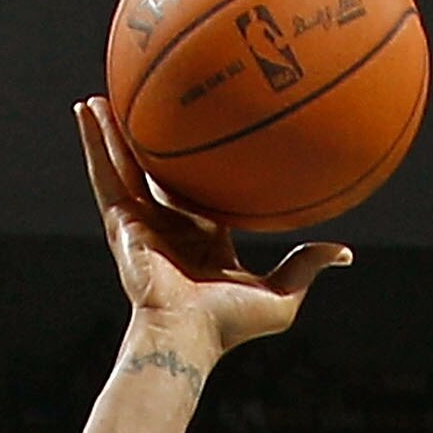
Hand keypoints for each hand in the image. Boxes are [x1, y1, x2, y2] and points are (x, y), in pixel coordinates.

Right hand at [77, 98, 349, 362]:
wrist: (186, 336)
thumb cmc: (229, 326)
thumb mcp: (280, 295)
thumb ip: (307, 266)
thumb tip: (346, 252)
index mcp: (202, 237)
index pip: (200, 192)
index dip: (201, 166)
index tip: (205, 139)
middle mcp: (168, 226)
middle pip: (156, 172)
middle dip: (150, 142)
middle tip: (150, 104)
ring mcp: (140, 223)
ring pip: (124, 165)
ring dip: (112, 131)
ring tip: (102, 96)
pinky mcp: (119, 222)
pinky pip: (105, 173)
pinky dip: (93, 141)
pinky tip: (86, 111)